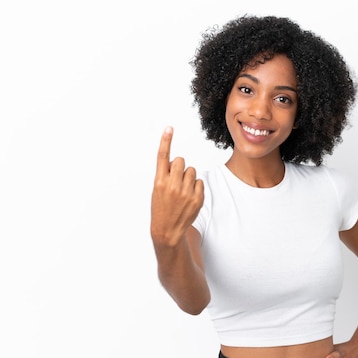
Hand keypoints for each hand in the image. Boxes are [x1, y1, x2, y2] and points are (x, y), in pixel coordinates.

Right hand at [150, 126, 203, 246]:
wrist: (168, 230)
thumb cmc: (161, 207)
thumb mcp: (157, 190)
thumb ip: (166, 175)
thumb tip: (178, 162)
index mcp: (159, 181)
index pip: (163, 157)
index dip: (166, 141)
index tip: (169, 128)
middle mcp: (172, 185)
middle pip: (180, 160)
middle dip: (179, 166)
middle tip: (175, 179)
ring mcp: (185, 192)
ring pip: (192, 170)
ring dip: (188, 177)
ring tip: (182, 190)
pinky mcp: (197, 198)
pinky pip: (200, 182)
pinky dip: (196, 187)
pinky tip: (189, 197)